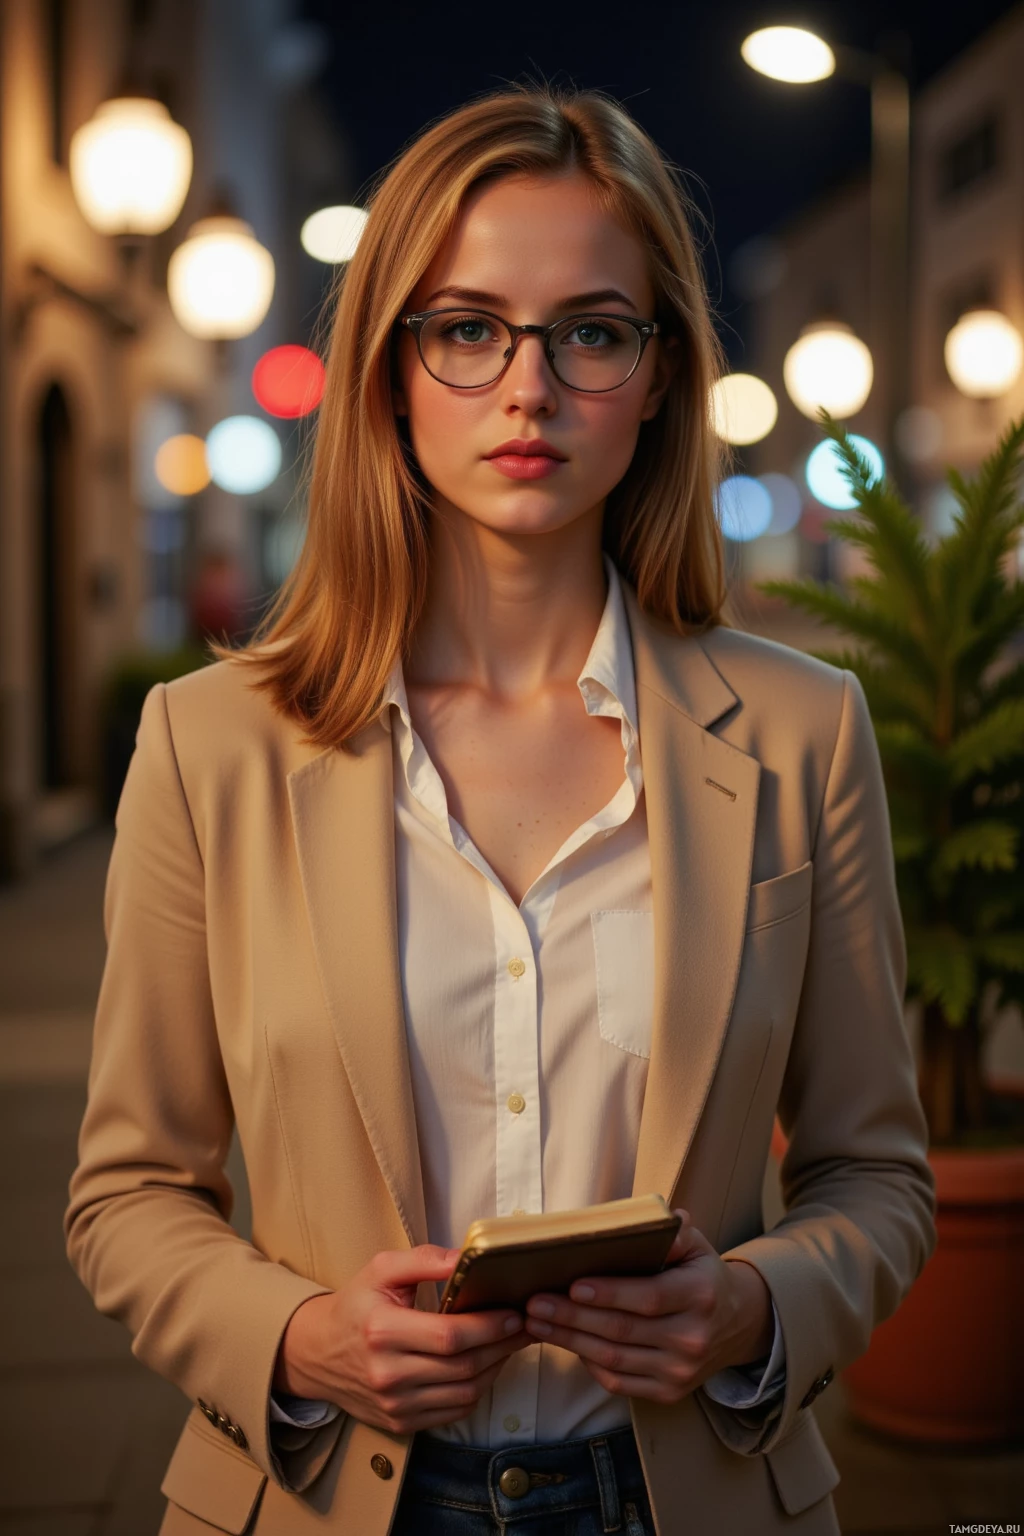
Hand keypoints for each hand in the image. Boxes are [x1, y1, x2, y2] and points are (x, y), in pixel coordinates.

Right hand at [273, 1246, 530, 1434]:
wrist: (318, 1352)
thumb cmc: (356, 1305)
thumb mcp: (381, 1269)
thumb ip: (425, 1259)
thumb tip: (466, 1258)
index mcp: (383, 1331)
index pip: (450, 1336)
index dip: (489, 1327)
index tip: (513, 1313)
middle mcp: (388, 1374)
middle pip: (463, 1366)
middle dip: (502, 1346)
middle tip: (523, 1326)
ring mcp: (394, 1404)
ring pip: (464, 1392)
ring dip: (495, 1368)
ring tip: (508, 1344)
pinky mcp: (400, 1422)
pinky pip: (453, 1411)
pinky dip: (476, 1389)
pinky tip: (484, 1366)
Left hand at [523, 1210, 773, 1405]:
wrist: (736, 1326)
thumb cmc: (702, 1277)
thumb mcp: (697, 1247)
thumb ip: (673, 1232)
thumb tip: (645, 1219)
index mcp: (700, 1296)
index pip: (649, 1298)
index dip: (609, 1294)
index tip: (573, 1285)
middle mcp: (693, 1338)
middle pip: (622, 1330)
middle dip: (573, 1317)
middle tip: (535, 1303)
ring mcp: (680, 1371)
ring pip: (615, 1359)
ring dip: (570, 1341)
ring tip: (537, 1322)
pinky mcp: (669, 1393)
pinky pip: (620, 1383)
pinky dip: (588, 1365)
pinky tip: (566, 1343)